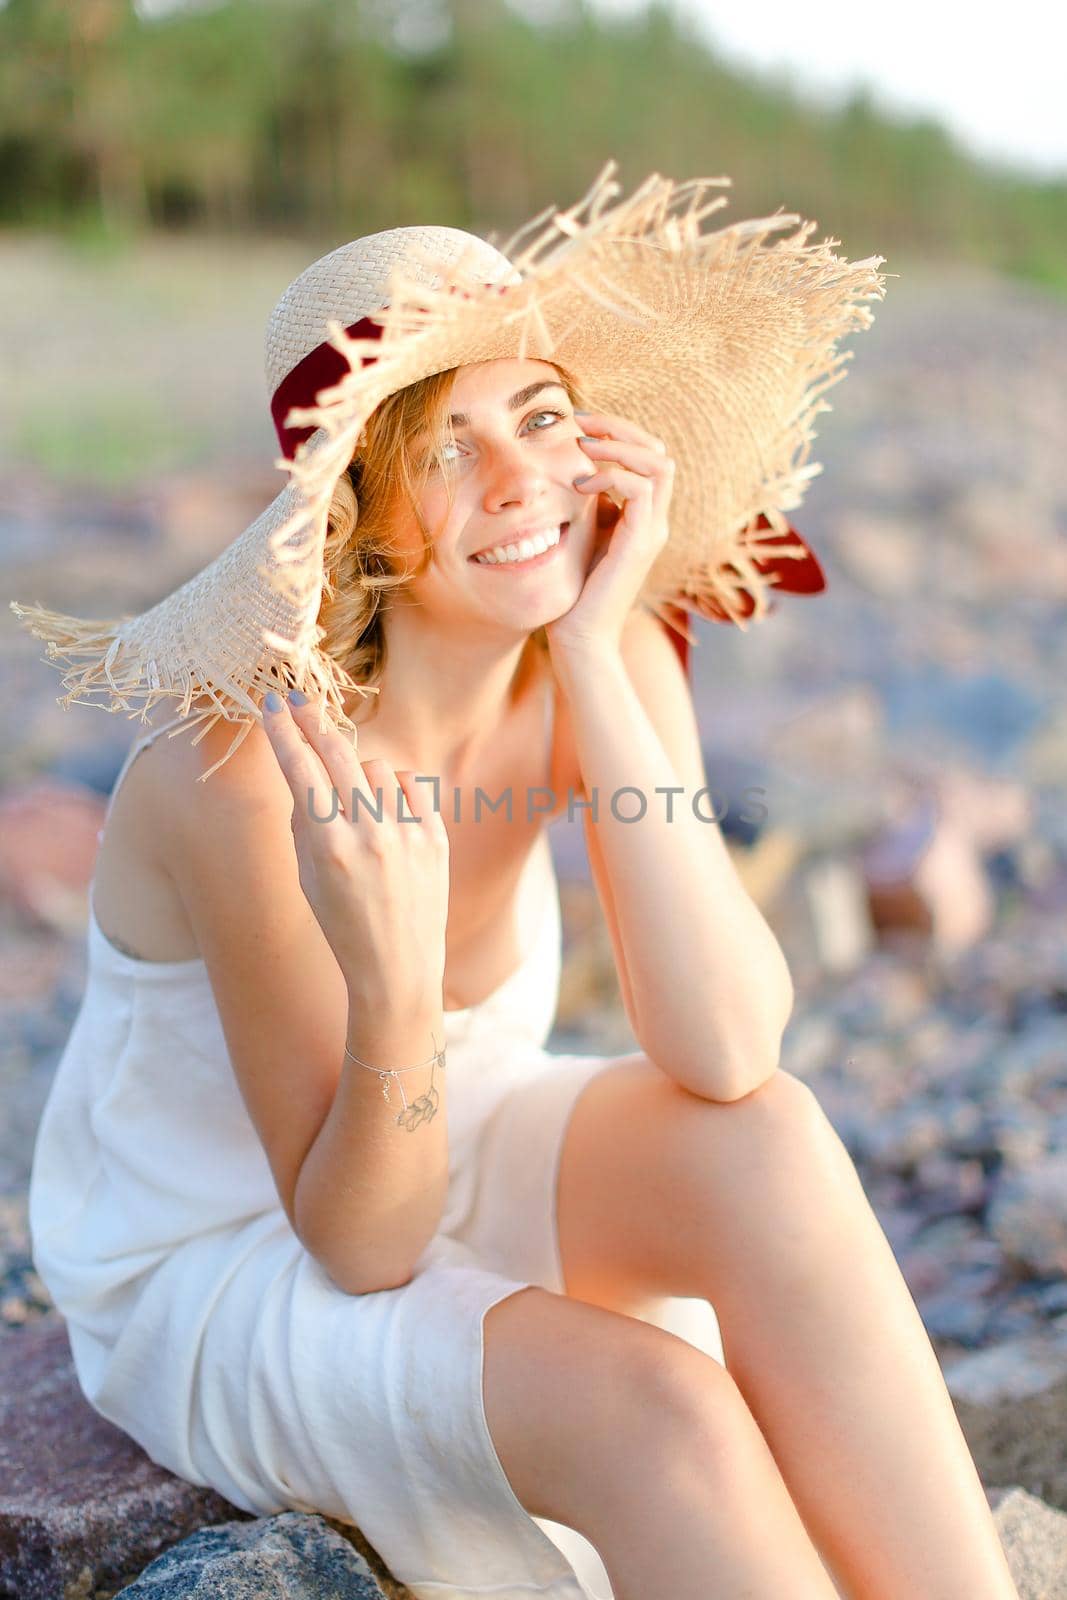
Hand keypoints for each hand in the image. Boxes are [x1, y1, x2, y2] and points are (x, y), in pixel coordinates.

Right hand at [260, 693, 449, 1012]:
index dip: (283, 731)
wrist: (398, 967)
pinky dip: (393, 789)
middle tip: (298, 699)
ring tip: (353, 807)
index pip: (301, 770)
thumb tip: (306, 766)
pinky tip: (385, 810)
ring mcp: (408, 834)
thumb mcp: (307, 876)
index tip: (271, 702)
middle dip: (312, 721)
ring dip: (356, 773)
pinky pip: (411, 784)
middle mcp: (370, 835)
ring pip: (375, 766)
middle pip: (337, 753)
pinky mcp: (436, 836)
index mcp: (329, 847)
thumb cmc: (342, 923)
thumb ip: (305, 819)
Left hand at [546, 409, 674, 661]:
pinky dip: (613, 475)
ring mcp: (651, 531)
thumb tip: (568, 469)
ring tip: (583, 446)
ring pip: (659, 463)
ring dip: (620, 445)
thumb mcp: (578, 535)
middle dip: (619, 428)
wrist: (580, 638)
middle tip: (580, 422)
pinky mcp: (640, 543)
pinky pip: (641, 489)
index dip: (616, 433)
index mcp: (641, 518)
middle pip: (659, 451)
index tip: (577, 424)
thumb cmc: (573, 593)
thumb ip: (584, 505)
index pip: (646, 456)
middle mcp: (653, 521)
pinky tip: (582, 485)